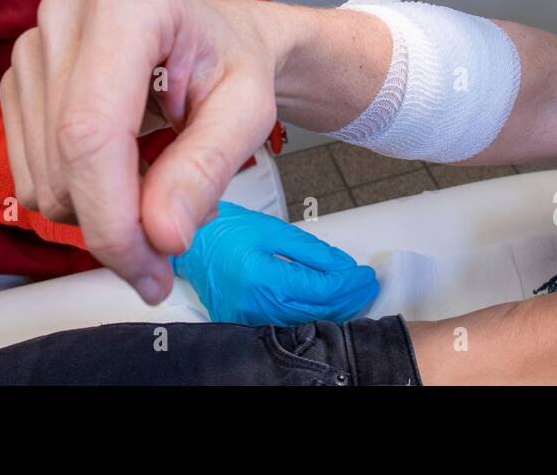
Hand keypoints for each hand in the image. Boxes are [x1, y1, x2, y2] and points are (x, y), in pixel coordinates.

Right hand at [0, 0, 286, 302]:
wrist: (214, 41)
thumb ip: (207, 167)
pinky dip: (80, 195)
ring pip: (44, 178)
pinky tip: (125, 168)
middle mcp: (67, 14)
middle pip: (63, 158)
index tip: (150, 266)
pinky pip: (33, 176)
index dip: (113, 214)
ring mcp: (33, 46)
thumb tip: (162, 232)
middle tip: (169, 242)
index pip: (92, 129)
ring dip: (100, 210)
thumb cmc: (232, 62)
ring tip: (160, 180)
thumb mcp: (249, 110)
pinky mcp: (19, 82)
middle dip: (114, 226)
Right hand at [171, 202, 378, 324]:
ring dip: (334, 310)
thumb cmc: (225, 232)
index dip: (350, 283)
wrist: (190, 244)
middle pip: (318, 311)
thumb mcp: (273, 231)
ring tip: (353, 293)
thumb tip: (342, 266)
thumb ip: (310, 251)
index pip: (322, 290)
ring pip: (306, 322)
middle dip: (349, 299)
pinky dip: (312, 314)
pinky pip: (288, 324)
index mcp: (263, 279)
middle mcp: (255, 307)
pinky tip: (325, 304)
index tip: (365, 275)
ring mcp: (249, 321)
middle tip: (366, 285)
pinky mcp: (245, 324)